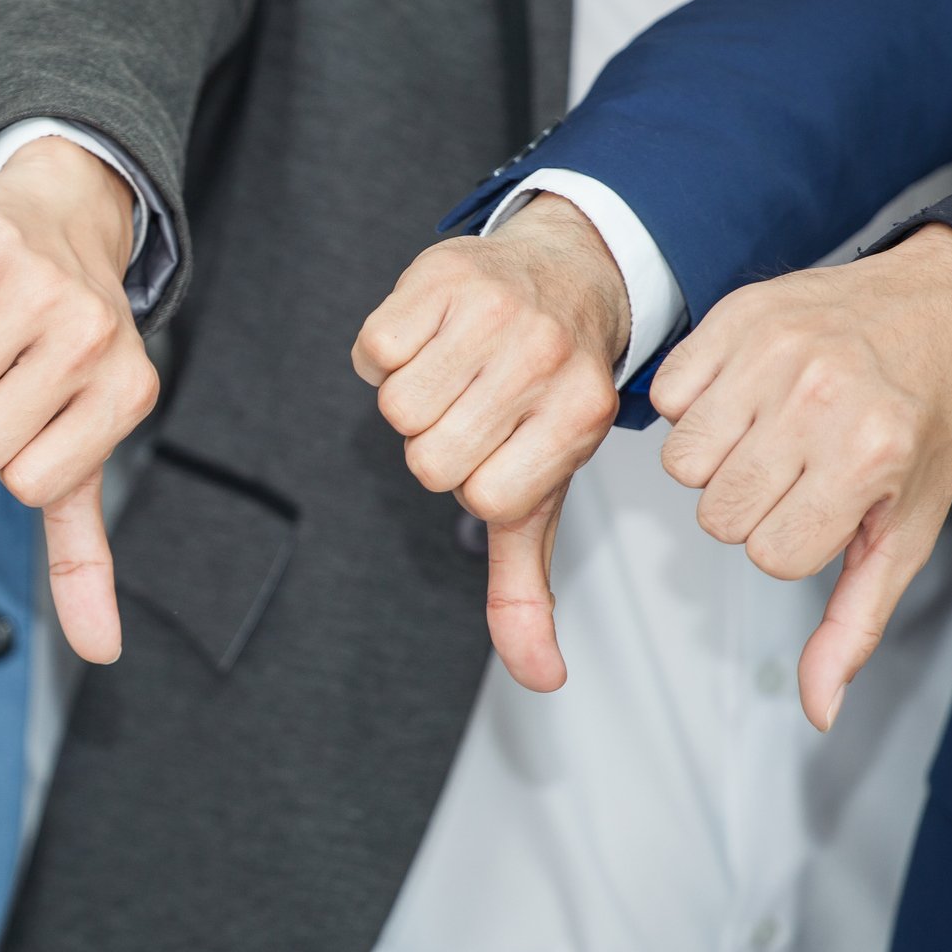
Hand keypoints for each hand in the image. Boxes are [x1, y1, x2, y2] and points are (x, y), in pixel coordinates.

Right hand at [0, 136, 158, 663]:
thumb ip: (85, 556)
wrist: (67, 216)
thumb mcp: (84, 452)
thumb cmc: (67, 354)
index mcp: (124, 395)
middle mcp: (95, 340)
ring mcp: (46, 288)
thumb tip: (102, 654)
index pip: (22, 483)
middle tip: (6, 369)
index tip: (33, 412)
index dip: (8, 457)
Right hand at [353, 193, 627, 690]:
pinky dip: (386, 350)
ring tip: (452, 371)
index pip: (481, 497)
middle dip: (437, 440)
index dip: (472, 480)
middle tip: (472, 407)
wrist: (567, 273)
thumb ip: (527, 588)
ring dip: (410, 393)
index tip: (498, 446)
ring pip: (398, 405)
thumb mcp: (546, 491)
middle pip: (430, 456)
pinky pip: (374, 350)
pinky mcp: (445, 277)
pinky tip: (430, 336)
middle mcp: (546, 365)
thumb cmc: (548, 394)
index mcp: (577, 422)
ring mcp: (498, 316)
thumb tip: (540, 678)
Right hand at [650, 224, 951, 728]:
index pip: (768, 554)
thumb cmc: (922, 427)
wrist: (940, 311)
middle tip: (794, 468)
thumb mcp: (907, 531)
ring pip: (682, 460)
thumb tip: (819, 708)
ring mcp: (776, 352)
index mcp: (868, 459)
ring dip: (714, 456)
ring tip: (764, 431)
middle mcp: (822, 400)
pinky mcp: (736, 316)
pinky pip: (666, 394)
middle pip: (718, 511)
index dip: (789, 541)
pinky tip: (741, 394)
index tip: (822, 506)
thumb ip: (854, 622)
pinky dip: (692, 401)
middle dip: (748, 503)